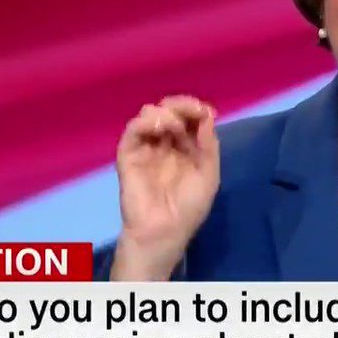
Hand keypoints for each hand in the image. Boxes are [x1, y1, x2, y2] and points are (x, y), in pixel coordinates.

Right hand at [111, 95, 219, 280]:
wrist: (164, 231)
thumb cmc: (189, 207)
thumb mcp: (209, 175)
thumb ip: (208, 145)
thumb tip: (208, 115)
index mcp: (186, 149)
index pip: (189, 120)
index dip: (196, 110)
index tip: (205, 110)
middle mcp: (165, 144)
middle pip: (170, 113)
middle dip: (182, 106)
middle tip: (192, 108)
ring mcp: (146, 148)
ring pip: (150, 116)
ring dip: (166, 113)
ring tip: (174, 124)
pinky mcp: (128, 155)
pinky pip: (133, 130)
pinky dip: (146, 122)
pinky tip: (160, 125)